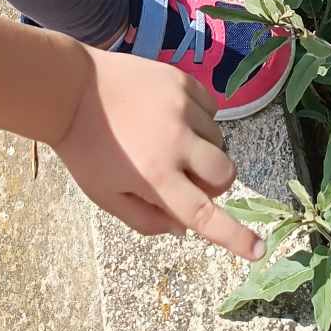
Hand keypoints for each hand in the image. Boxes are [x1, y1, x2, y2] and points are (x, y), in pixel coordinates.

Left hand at [54, 45, 263, 258]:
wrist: (72, 88)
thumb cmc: (85, 149)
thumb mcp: (106, 196)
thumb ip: (145, 219)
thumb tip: (184, 228)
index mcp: (155, 176)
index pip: (203, 214)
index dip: (234, 236)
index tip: (258, 250)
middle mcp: (175, 141)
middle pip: (225, 173)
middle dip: (216, 184)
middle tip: (190, 179)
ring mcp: (182, 106)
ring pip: (219, 140)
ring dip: (205, 150)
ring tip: (171, 141)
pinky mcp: (183, 81)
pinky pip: (212, 108)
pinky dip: (201, 120)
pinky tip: (173, 117)